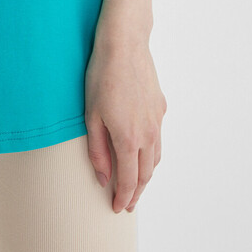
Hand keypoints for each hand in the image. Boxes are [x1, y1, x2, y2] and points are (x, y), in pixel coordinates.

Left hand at [84, 33, 166, 213]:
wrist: (124, 43)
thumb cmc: (102, 76)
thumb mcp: (92, 115)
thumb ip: (98, 150)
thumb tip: (104, 178)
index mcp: (129, 138)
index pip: (130, 180)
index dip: (124, 197)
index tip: (118, 208)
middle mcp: (148, 132)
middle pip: (147, 173)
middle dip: (137, 192)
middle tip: (127, 203)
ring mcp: (156, 119)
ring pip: (156, 156)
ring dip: (147, 174)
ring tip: (137, 183)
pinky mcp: (160, 105)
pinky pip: (158, 137)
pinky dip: (152, 152)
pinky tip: (144, 149)